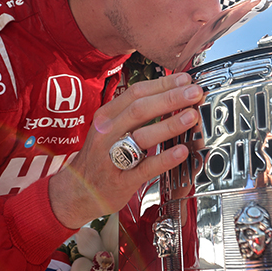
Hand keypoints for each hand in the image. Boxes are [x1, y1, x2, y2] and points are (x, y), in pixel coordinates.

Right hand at [48, 73, 203, 228]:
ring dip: (169, 124)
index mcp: (106, 117)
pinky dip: (165, 158)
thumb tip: (167, 95)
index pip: (136, 93)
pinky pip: (145, 167)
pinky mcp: (121, 180)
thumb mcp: (109, 128)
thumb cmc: (99, 157)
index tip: (184, 80)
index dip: (162, 84)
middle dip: (170, 98)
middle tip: (194, 93)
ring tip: (191, 116)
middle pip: (140, 110)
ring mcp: (112, 157)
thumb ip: (134, 114)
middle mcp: (107, 133)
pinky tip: (181, 151)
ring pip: (142, 136)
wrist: (77, 190)